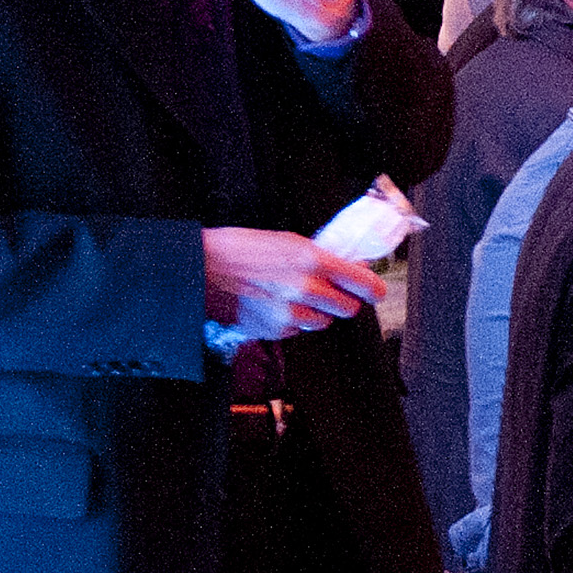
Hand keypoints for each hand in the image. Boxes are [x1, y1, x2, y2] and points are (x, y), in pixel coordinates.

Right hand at [202, 227, 384, 338]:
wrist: (196, 269)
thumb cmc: (237, 249)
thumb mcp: (286, 241)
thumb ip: (322, 256)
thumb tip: (353, 265)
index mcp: (312, 260)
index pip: (364, 283)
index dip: (374, 289)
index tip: (375, 291)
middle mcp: (306, 289)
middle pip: (348, 308)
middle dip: (341, 301)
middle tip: (327, 291)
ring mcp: (290, 313)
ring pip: (323, 322)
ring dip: (315, 312)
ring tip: (290, 296)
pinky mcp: (274, 330)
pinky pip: (296, 330)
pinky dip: (290, 321)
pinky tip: (271, 305)